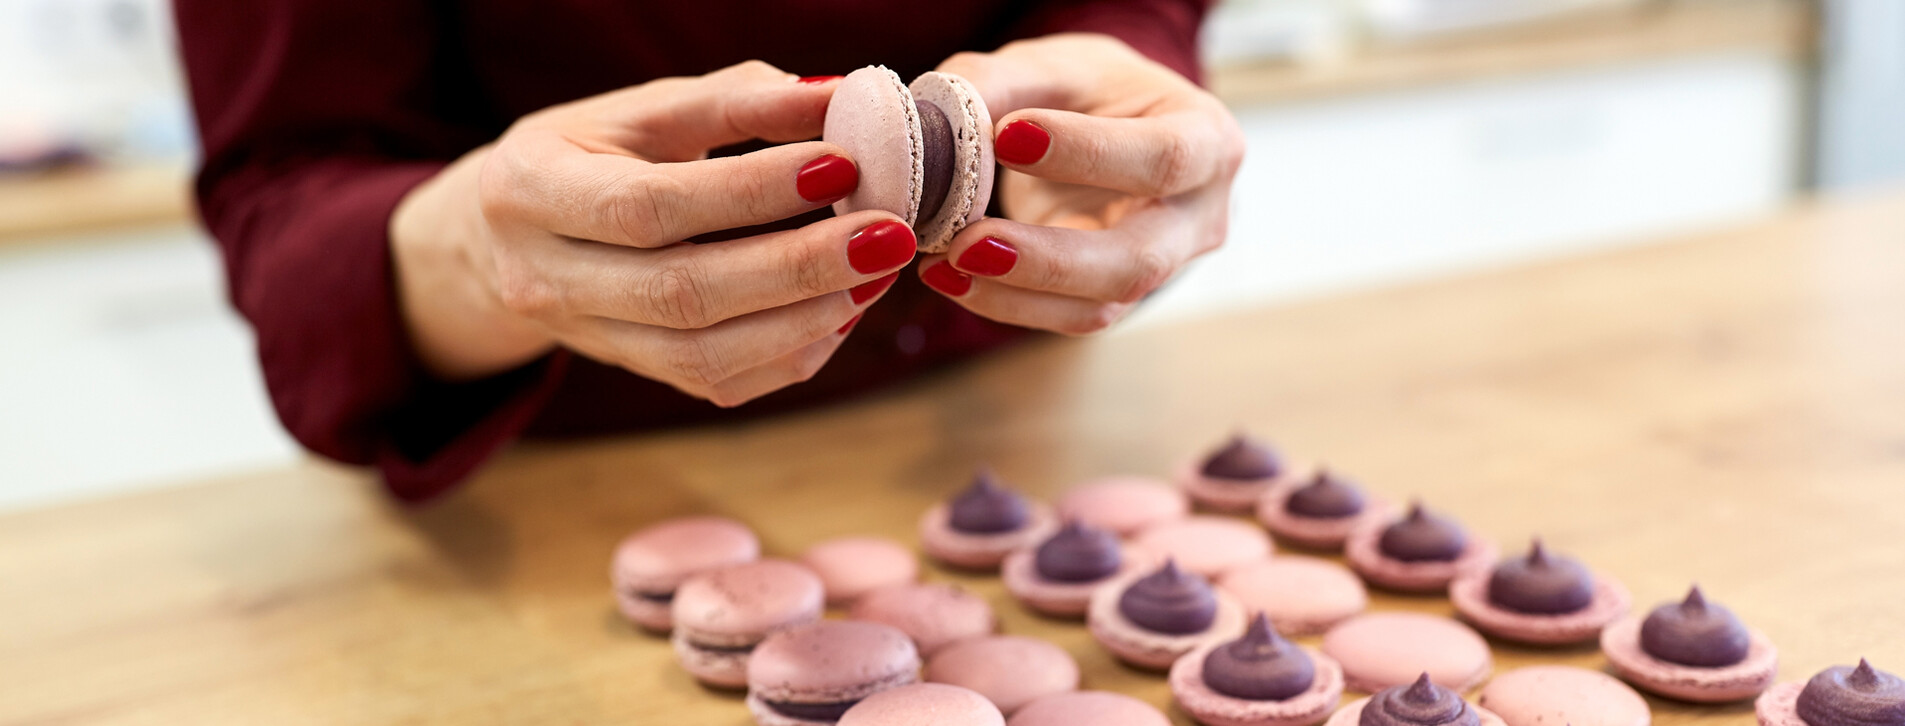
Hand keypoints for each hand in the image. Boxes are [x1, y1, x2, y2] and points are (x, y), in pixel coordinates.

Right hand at [391, 61, 916, 406]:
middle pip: (682, 293)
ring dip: (806, 318)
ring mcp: (588, 339)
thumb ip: (733, 103)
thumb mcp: (639, 112)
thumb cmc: (588, 154)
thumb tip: (838, 98)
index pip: (648, 206)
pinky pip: (720, 383)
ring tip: (878, 274)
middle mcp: (548, 277)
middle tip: (888, 234)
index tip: (841, 165)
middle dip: (798, 266)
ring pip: (703, 356)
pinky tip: (843, 308)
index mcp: (533, 191)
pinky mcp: (633, 373)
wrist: (502, 240)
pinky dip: (793, 350)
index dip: (748, 191)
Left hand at [921, 34, 1244, 333]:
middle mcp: (1200, 215)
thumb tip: (937, 126)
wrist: (1110, 128)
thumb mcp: (1054, 66)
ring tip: (940, 266)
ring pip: (1101, 303)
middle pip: (1138, 258)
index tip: (1006, 136)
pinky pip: (1066, 315)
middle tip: (964, 244)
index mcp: (1207, 139)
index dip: (1087, 153)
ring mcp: (1164, 266)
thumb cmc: (1091, 92)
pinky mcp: (1116, 295)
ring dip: (1014, 292)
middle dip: (1047, 259)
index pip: (1161, 157)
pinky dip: (1003, 301)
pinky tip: (948, 277)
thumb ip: (999, 83)